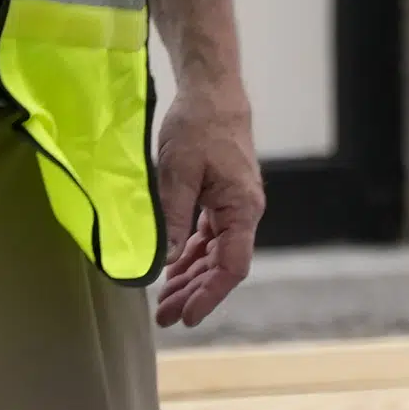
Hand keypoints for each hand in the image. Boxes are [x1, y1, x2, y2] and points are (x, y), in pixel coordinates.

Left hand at [150, 76, 261, 327]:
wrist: (212, 92)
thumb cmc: (198, 126)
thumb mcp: (178, 173)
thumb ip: (174, 217)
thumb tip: (168, 260)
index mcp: (242, 207)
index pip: (232, 266)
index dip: (210, 294)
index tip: (187, 316)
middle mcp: (244, 211)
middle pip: (222, 265)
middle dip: (194, 293)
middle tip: (164, 317)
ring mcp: (233, 206)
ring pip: (214, 253)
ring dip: (191, 278)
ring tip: (164, 302)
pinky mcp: (221, 198)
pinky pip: (209, 236)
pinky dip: (191, 255)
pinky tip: (172, 270)